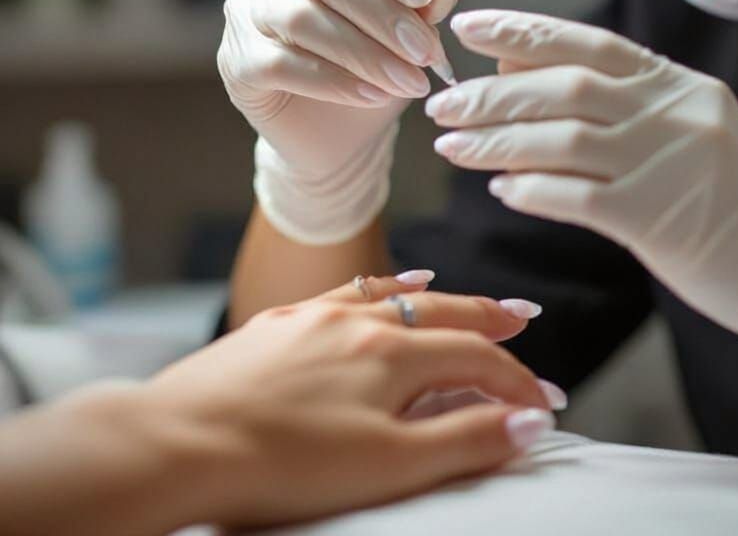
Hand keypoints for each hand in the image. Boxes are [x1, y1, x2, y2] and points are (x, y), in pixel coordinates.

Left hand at [143, 275, 560, 529]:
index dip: (519, 383)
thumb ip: (463, 440)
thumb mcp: (386, 466)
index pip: (476, 359)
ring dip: (441, 298)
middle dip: (490, 319)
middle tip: (525, 319)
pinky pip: (346, 293)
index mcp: (393, 355)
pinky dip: (381, 288)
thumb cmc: (282, 464)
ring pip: (397, 297)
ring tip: (468, 297)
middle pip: (444, 312)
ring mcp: (317, 316)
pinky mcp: (280, 324)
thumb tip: (528, 422)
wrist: (176, 441)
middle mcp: (362, 322)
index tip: (547, 404)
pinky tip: (388, 286)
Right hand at [218, 0, 464, 244]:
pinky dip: (334, 81)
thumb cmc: (379, 57)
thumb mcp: (412, 27)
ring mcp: (247, 6)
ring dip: (364, 53)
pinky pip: (282, 63)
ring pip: (301, 19)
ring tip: (410, 82)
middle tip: (426, 52)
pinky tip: (373, 95)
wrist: (341, 128)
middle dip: (382, 13)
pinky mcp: (238, 59)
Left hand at [426, 10, 737, 428]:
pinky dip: (534, 190)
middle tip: (443, 102)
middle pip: (566, 87)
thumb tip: (530, 79)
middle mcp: (675, 113)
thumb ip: (623, 106)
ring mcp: (671, 165)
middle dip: (494, 94)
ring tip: (451, 146)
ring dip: (498, 141)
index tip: (470, 27)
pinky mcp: (664, 222)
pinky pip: (580, 197)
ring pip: (563, 138)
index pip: (590, 43)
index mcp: (680, 86)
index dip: (525, 31)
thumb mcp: (693, 134)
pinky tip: (503, 190)